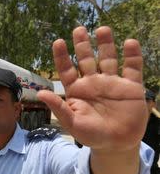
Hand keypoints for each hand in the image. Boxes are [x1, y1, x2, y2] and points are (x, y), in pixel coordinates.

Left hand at [38, 26, 146, 150]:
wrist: (116, 144)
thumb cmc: (91, 135)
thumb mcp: (72, 123)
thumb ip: (58, 107)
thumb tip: (41, 93)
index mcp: (77, 90)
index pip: (67, 69)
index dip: (62, 56)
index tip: (58, 41)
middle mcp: (94, 82)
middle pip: (87, 59)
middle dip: (82, 44)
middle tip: (78, 29)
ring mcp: (113, 83)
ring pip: (109, 59)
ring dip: (106, 44)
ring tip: (102, 29)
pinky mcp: (132, 87)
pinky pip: (132, 68)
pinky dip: (132, 55)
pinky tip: (129, 43)